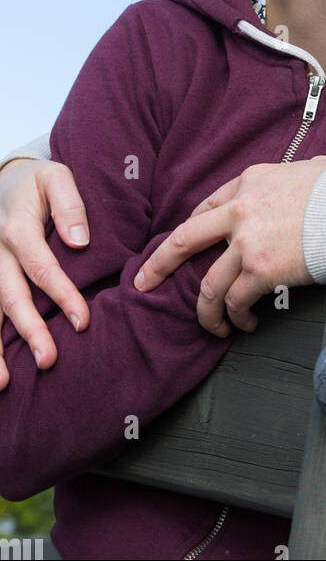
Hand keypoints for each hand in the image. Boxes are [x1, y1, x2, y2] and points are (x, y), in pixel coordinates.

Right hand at [0, 158, 91, 388]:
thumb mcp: (55, 177)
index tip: (83, 322)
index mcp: (17, 229)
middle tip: (49, 360)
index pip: (41, 267)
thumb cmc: (35, 182)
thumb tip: (80, 241)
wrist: (3, 180)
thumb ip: (70, 204)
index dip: (63, 295)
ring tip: (4, 383)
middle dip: (30, 331)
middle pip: (11, 297)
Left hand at [132, 157, 325, 335]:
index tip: (186, 247)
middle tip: (144, 282)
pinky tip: (244, 323)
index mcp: (249, 182)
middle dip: (158, 265)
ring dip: (205, 311)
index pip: (207, 208)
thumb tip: (303, 177)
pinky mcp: (259, 271)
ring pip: (207, 285)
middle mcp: (239, 211)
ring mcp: (246, 242)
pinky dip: (235, 317)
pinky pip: (234, 301)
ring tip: (213, 326)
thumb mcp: (308, 168)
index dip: (194, 231)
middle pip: (184, 241)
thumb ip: (292, 177)